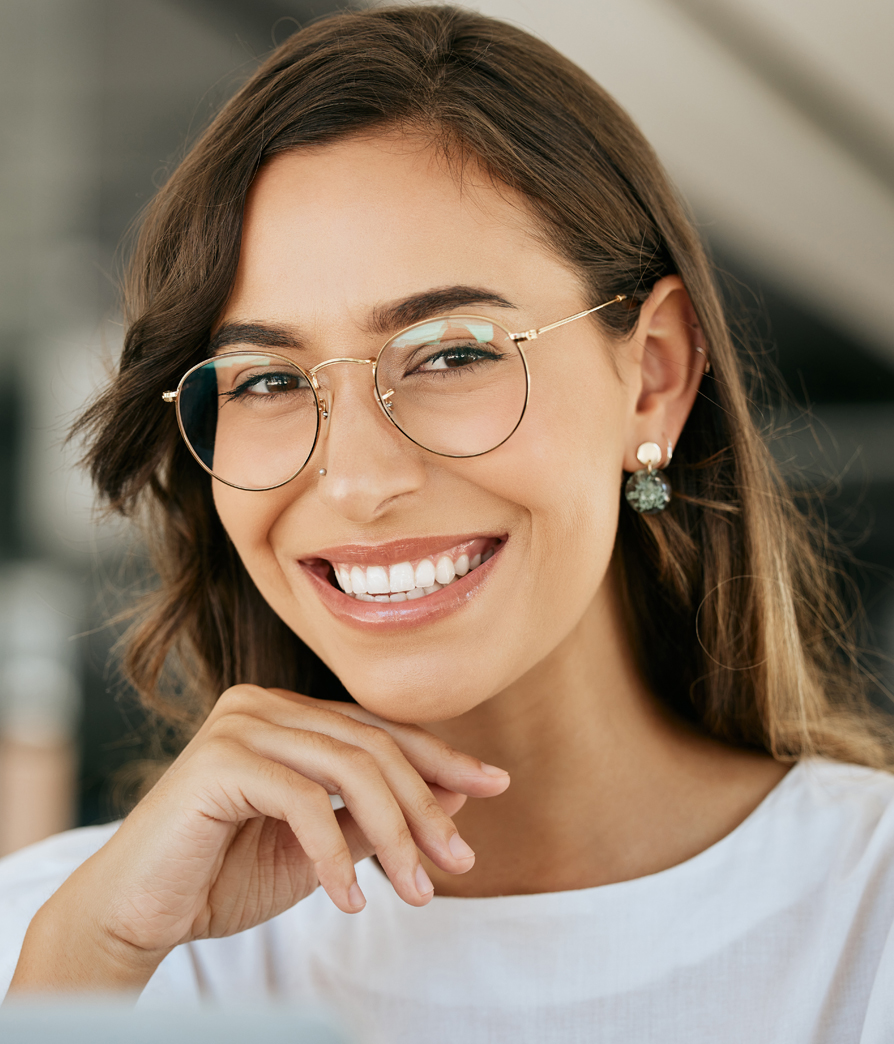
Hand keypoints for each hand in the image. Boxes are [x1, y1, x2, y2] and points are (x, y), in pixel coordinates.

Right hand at [10, 686, 508, 990]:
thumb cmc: (224, 876)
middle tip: (458, 863)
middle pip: (372, 746)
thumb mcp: (322, 847)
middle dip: (424, 807)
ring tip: (416, 891)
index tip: (493, 785)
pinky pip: (303, 801)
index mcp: (288, 714)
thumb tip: (456, 797)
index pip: (379, 728)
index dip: (440, 756)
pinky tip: (350, 901)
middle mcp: (264, 704)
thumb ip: (376, 817)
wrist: (136, 913)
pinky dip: (334, 854)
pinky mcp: (219, 759)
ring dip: (394, 835)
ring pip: (349, 769)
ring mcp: (240, 723)